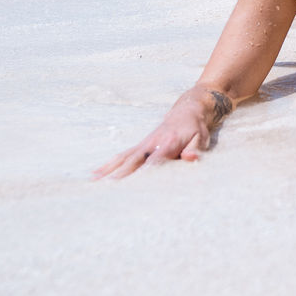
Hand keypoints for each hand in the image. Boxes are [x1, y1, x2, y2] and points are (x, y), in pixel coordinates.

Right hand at [91, 88, 231, 179]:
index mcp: (168, 142)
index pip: (156, 159)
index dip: (147, 170)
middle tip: (109, 186)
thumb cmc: (195, 128)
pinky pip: (122, 155)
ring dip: (109, 169)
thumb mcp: (201, 138)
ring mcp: (143, 144)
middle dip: (122, 172)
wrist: (188, 110)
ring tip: (94, 180)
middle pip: (134, 159)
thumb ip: (194, 150)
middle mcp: (152, 143)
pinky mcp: (140, 146)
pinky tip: (96, 174)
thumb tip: (190, 158)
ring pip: (123, 157)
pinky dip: (108, 164)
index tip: (136, 183)